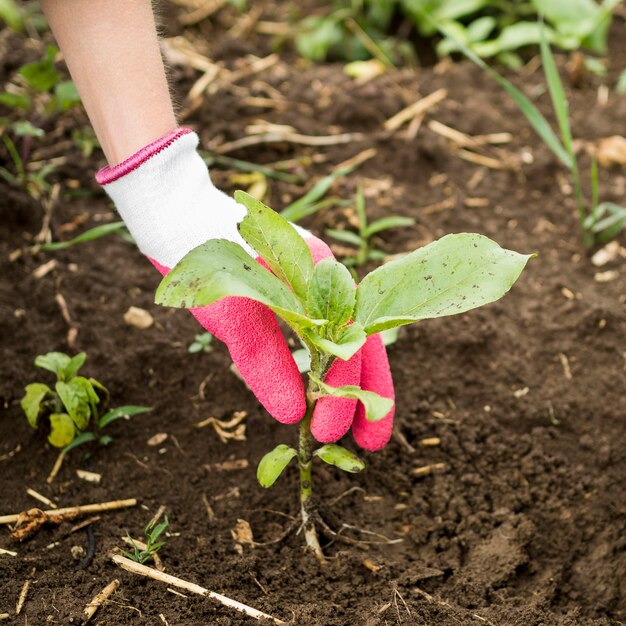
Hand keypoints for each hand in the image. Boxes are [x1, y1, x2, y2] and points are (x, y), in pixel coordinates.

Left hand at [97, 129, 394, 449]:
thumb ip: (264, 358)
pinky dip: (320, 368)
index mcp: (324, 274)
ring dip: (348, 385)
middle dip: (367, 394)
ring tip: (351, 430)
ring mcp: (310, 288)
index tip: (331, 433)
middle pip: (360, 343)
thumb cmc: (202, 257)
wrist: (176, 218)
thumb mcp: (231, 310)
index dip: (348, 390)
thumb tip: (293, 414)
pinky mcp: (291, 299)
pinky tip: (319, 394)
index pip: (352, 340)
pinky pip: (316, 336)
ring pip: (341, 342)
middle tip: (369, 445)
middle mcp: (326, 280)